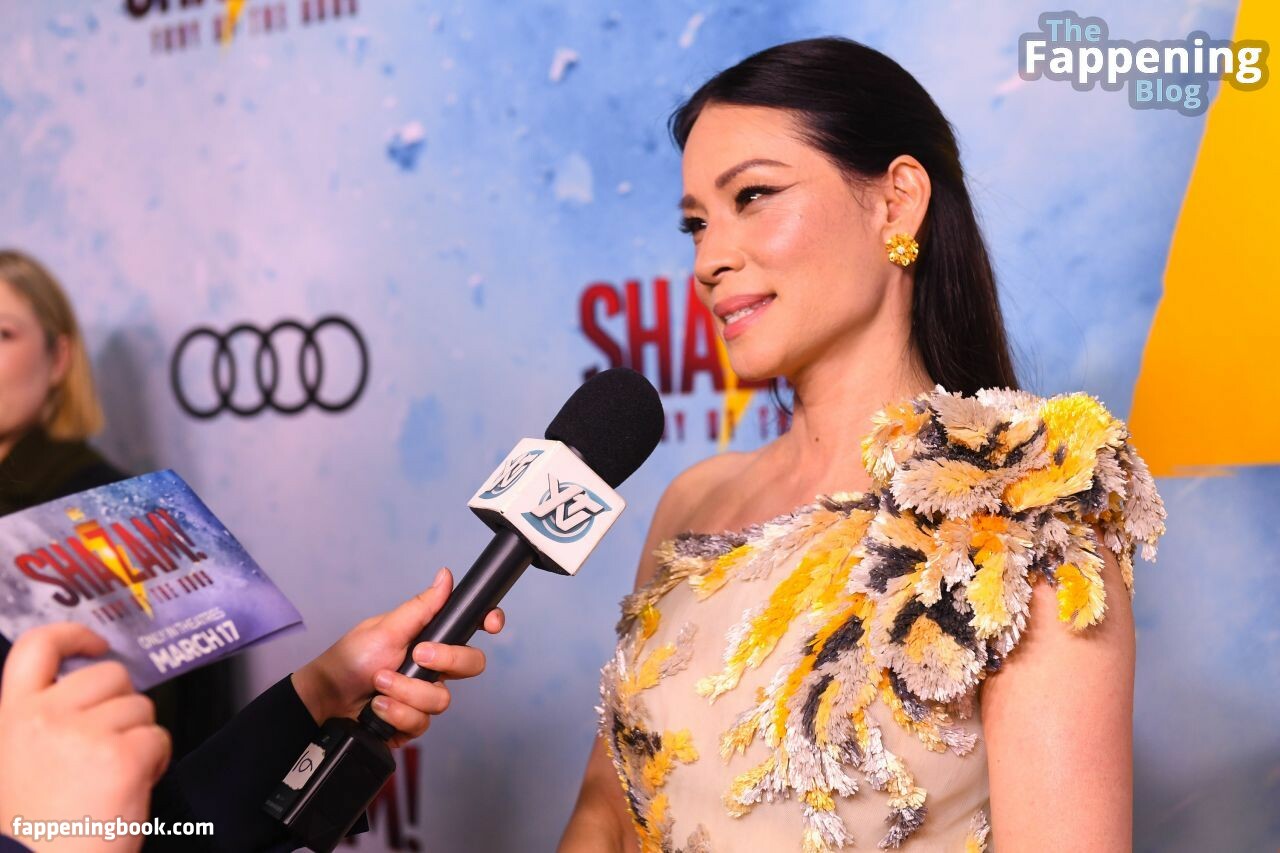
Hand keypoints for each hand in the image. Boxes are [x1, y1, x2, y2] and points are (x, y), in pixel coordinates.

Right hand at [0, 623, 170, 852]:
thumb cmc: (39, 830)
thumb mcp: (20, 763)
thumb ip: (45, 722)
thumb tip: (88, 694)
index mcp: (14, 718)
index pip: (37, 648)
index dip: (72, 635)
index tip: (95, 644)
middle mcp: (46, 718)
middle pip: (111, 675)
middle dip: (122, 705)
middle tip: (107, 747)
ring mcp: (85, 734)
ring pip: (141, 707)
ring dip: (139, 737)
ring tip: (111, 776)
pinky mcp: (122, 755)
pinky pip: (159, 737)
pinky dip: (156, 760)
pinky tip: (130, 787)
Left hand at [291, 567, 504, 747]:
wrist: (326, 699)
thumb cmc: (350, 658)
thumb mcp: (385, 628)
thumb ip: (421, 607)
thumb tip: (446, 576)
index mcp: (430, 637)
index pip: (471, 628)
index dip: (488, 623)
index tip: (490, 624)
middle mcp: (433, 666)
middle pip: (471, 664)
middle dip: (446, 660)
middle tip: (418, 655)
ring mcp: (424, 695)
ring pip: (442, 699)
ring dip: (407, 691)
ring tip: (380, 684)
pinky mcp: (413, 721)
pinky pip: (422, 722)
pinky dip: (396, 713)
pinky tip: (377, 707)